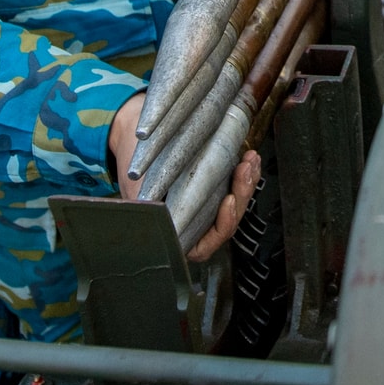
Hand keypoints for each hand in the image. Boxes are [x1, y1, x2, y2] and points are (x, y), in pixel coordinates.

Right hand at [107, 92, 262, 261]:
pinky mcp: (214, 187)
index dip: (221, 226)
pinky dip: (243, 174)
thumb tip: (154, 210)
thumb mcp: (134, 190)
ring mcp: (206, 205)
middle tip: (245, 171)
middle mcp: (193, 224)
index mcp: (175, 233)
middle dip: (241, 195)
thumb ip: (147, 205)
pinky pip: (233, 187)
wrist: (135, 138)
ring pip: (234, 204)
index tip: (228, 201)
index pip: (203, 245)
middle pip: (226, 222)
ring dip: (246, 183)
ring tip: (250, 161)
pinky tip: (249, 159)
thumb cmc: (133, 168)